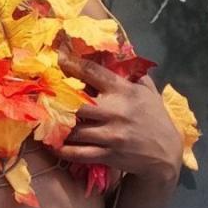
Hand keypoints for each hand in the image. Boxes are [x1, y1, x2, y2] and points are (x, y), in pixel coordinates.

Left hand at [48, 50, 183, 185]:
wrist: (166, 154)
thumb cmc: (154, 117)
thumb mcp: (147, 90)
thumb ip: (131, 73)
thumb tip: (115, 52)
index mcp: (123, 90)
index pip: (91, 71)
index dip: (71, 62)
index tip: (57, 56)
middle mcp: (115, 111)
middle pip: (75, 102)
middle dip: (56, 98)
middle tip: (40, 94)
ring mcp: (111, 135)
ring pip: (73, 129)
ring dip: (55, 125)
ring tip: (41, 118)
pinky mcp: (108, 155)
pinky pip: (78, 153)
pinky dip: (62, 149)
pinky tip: (50, 143)